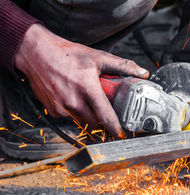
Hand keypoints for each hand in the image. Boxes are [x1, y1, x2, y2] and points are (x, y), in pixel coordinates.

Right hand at [15, 24, 149, 137]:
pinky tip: (72, 97)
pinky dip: (74, 111)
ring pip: (83, 121)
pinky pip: (70, 117)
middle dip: (102, 119)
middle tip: (104, 107)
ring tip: (86, 97)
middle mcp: (74, 101)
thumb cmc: (66, 54)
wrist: (36, 53)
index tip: (121, 134)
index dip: (115, 128)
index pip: (106, 116)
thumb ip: (123, 66)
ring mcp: (62, 108)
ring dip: (88, 115)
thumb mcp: (98, 57)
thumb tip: (142, 73)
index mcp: (88, 89)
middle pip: (95, 122)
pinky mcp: (53, 111)